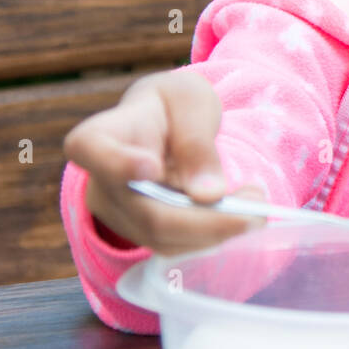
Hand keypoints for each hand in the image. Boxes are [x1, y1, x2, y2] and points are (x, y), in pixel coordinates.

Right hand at [62, 68, 262, 255]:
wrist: (168, 123)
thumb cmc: (174, 106)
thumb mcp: (190, 103)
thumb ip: (196, 142)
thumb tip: (208, 195)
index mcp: (99, 136)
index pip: (90, 150)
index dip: (117, 164)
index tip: (151, 167)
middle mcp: (100, 181)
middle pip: (145, 212)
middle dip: (205, 220)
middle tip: (256, 212)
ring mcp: (119, 213)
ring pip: (164, 237)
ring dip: (217, 230)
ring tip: (257, 210)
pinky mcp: (142, 232)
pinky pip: (176, 245)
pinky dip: (213, 236)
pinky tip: (242, 217)